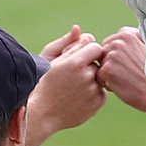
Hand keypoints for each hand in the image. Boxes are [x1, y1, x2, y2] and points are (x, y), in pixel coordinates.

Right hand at [25, 26, 105, 145]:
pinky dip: (94, 93)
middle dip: (89, 66)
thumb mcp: (52, 60)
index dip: (87, 50)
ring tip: (74, 88)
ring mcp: (93, 90)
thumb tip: (82, 31)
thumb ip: (69, 44)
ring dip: (92, 79)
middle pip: (98, 62)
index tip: (79, 57)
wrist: (42, 114)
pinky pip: (102, 92)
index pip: (95, 45)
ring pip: (100, 77)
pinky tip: (78, 97)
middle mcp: (86, 76)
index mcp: (75, 62)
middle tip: (73, 76)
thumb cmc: (45, 84)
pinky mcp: (97, 103)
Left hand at [99, 27, 145, 119]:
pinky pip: (99, 77)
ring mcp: (111, 55)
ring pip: (101, 65)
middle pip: (103, 53)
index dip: (118, 56)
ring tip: (126, 79)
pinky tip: (122, 85)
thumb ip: (130, 43)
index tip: (130, 63)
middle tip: (128, 73)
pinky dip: (108, 84)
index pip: (111, 42)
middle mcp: (118, 41)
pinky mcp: (107, 70)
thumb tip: (118, 42)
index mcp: (127, 34)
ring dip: (109, 73)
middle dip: (111, 63)